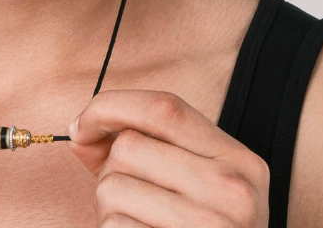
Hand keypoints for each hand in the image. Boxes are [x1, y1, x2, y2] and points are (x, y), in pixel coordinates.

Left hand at [67, 89, 268, 227]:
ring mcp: (212, 227)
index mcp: (239, 161)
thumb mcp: (191, 184)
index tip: (84, 125)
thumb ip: (144, 147)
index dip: (111, 106)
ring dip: (108, 208)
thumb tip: (83, 131)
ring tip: (138, 223)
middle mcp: (234, 191)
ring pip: (112, 188)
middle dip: (111, 170)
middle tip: (131, 198)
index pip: (166, 107)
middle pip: (129, 147)